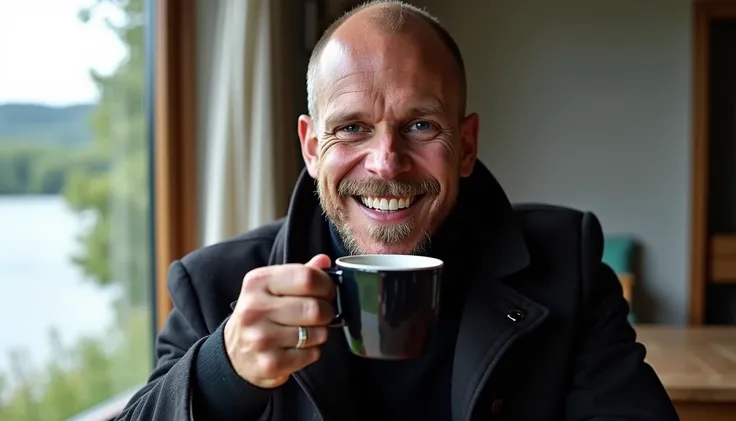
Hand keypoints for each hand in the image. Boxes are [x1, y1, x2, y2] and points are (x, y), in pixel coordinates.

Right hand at [224, 254, 334, 388]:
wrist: (235, 351)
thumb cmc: (262, 313)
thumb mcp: (273, 286)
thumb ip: (300, 273)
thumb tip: (324, 261)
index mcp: (258, 282)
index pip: (307, 277)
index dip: (326, 285)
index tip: (327, 291)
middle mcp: (255, 308)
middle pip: (315, 308)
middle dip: (327, 312)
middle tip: (322, 313)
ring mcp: (260, 338)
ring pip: (317, 333)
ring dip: (320, 333)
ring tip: (308, 330)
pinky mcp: (269, 363)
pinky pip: (311, 355)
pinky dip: (312, 352)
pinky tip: (298, 347)